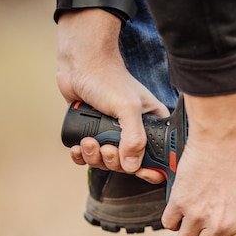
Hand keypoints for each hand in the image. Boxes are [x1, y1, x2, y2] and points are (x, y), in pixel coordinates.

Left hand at [56, 9, 168, 182]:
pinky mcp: (94, 132)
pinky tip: (78, 148)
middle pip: (128, 164)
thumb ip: (134, 138)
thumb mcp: (128, 108)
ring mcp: (113, 133)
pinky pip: (89, 155)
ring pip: (107, 161)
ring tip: (88, 142)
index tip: (140, 171)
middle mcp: (135, 131)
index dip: (150, 169)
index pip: (158, 157)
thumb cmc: (109, 78)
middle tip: (106, 148)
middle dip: (113, 161)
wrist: (81, 64)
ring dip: (95, 157)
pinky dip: (82, 156)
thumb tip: (132, 166)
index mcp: (152, 125)